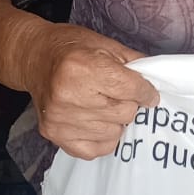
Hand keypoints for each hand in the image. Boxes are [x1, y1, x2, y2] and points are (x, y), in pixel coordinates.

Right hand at [22, 23, 157, 159]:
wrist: (34, 58)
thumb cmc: (71, 48)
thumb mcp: (105, 45)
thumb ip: (135, 65)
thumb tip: (159, 85)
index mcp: (82, 67)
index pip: (131, 90)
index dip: (146, 91)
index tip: (147, 93)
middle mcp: (69, 96)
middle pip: (125, 113)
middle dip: (128, 103)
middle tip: (116, 94)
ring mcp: (60, 119)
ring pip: (114, 132)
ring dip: (114, 121)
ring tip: (101, 105)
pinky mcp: (54, 135)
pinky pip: (96, 149)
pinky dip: (102, 137)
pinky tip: (94, 121)